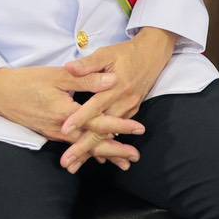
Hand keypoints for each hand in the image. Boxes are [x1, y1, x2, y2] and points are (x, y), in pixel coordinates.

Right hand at [0, 66, 141, 162]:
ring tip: (121, 162)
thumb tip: (112, 80)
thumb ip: (86, 78)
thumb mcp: (58, 75)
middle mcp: (60, 128)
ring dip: (102, 154)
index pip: (98, 123)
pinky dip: (86, 151)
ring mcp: (53, 133)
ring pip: (82, 147)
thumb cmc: (27, 81)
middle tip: (134, 159)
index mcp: (66, 113)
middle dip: (114, 152)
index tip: (139, 130)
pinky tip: (96, 156)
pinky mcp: (48, 132)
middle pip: (92, 144)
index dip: (120, 126)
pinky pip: (72, 145)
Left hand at [57, 28, 176, 172]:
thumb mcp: (107, 53)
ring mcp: (129, 108)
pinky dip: (106, 145)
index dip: (80, 118)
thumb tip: (69, 67)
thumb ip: (88, 64)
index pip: (95, 106)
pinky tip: (95, 156)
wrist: (153, 54)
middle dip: (83, 147)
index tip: (64, 129)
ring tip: (75, 165)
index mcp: (115, 87)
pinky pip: (117, 132)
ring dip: (93, 151)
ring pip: (109, 135)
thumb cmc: (126, 53)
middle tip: (67, 163)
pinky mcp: (132, 111)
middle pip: (102, 129)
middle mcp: (123, 102)